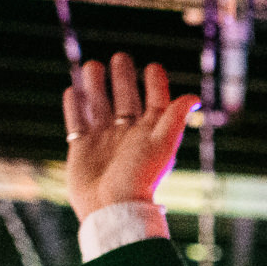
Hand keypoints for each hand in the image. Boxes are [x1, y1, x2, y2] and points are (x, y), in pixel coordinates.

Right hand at [62, 53, 199, 220]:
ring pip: (99, 106)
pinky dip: (74, 106)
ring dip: (96, 86)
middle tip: (121, 57)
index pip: (155, 103)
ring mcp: (104, 141)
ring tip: (94, 65)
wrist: (111, 208)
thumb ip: (174, 118)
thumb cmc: (140, 178)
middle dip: (123, 78)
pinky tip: (72, 90)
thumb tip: (193, 96)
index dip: (155, 85)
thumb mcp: (161, 144)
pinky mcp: (81, 149)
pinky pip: (77, 122)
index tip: (152, 66)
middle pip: (125, 99)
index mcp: (150, 134)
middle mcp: (127, 135)